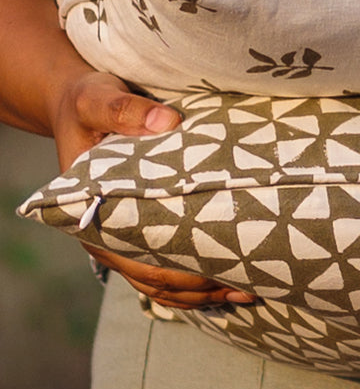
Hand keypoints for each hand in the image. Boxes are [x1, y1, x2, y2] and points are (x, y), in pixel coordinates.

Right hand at [49, 68, 257, 309]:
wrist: (81, 104)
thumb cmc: (88, 102)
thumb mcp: (96, 97)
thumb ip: (124, 109)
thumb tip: (167, 121)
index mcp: (90, 212)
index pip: (137, 255)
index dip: (179, 270)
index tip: (221, 266)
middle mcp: (105, 235)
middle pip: (155, 277)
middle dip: (202, 286)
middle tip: (251, 284)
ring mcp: (122, 238)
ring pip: (162, 283)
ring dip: (203, 291)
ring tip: (250, 289)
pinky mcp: (139, 232)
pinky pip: (165, 269)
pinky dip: (195, 283)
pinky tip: (230, 282)